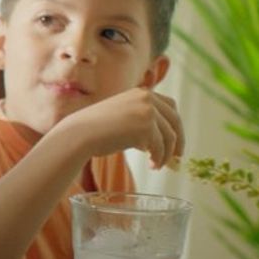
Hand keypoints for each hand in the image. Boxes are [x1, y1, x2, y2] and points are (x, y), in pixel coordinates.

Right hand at [52, 87, 182, 168]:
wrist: (80, 133)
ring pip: (170, 136)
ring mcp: (147, 112)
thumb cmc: (95, 129)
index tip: (175, 139)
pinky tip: (152, 166)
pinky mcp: (146, 127)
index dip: (175, 124)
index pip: (170, 106)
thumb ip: (139, 119)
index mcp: (141, 92)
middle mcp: (147, 98)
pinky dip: (159, 159)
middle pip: (175, 120)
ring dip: (167, 153)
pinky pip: (160, 147)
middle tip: (177, 156)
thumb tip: (155, 141)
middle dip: (178, 140)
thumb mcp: (121, 116)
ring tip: (158, 165)